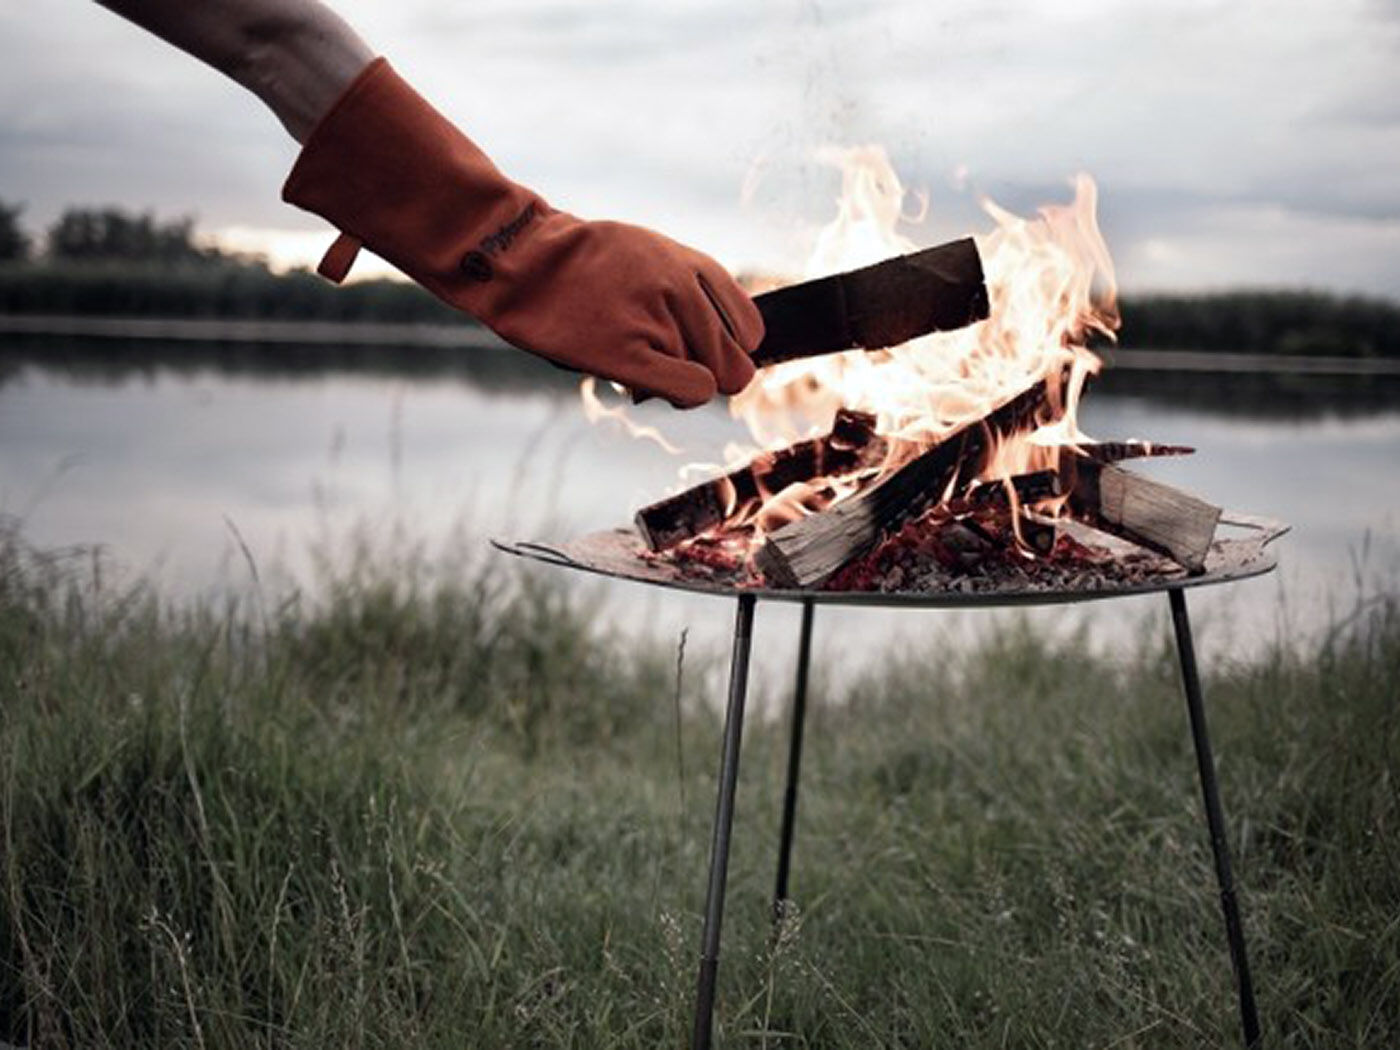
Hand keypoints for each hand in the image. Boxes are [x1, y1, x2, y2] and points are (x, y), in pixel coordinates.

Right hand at [284, 59, 761, 405]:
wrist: (521, 260)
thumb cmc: (580, 265)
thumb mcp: (649, 254)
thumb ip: (690, 291)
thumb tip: (723, 346)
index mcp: (694, 266)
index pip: (751, 330)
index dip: (729, 350)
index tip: (700, 353)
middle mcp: (685, 291)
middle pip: (733, 366)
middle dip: (705, 374)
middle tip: (664, 364)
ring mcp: (659, 321)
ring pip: (709, 381)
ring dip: (675, 382)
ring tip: (630, 355)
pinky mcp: (630, 352)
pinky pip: (691, 390)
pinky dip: (678, 394)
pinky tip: (643, 382)